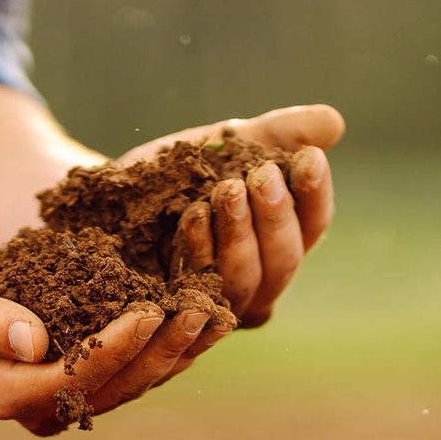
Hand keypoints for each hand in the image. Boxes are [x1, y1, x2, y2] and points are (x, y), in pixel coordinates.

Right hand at [0, 243, 222, 434]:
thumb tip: (34, 342)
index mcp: (8, 394)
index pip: (74, 378)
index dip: (114, 348)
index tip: (147, 311)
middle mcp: (43, 406)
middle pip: (117, 385)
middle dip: (161, 349)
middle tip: (201, 309)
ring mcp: (69, 394)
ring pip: (136, 379)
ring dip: (178, 347)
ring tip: (216, 308)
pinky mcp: (88, 372)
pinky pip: (137, 362)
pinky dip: (171, 338)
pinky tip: (202, 307)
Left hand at [120, 104, 343, 327]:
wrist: (106, 194)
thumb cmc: (175, 172)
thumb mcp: (224, 144)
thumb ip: (276, 134)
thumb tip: (334, 124)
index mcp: (279, 240)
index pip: (313, 225)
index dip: (315, 194)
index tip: (309, 157)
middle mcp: (256, 282)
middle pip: (284, 261)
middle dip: (276, 216)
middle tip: (261, 175)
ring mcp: (217, 306)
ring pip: (244, 281)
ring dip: (239, 234)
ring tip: (226, 189)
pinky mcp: (175, 316)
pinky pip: (196, 292)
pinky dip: (198, 249)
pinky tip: (191, 215)